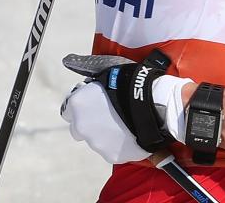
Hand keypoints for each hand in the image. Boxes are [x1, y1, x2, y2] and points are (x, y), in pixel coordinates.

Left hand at [60, 51, 191, 159]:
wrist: (156, 104)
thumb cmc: (133, 83)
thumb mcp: (107, 73)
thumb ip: (91, 82)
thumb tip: (78, 70)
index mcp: (78, 104)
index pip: (68, 111)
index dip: (81, 107)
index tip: (92, 106)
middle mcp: (82, 126)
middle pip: (79, 129)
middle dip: (90, 123)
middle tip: (108, 115)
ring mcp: (97, 143)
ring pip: (96, 140)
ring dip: (105, 133)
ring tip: (125, 123)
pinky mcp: (113, 155)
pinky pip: (113, 150)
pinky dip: (120, 144)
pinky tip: (132, 132)